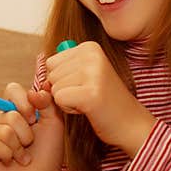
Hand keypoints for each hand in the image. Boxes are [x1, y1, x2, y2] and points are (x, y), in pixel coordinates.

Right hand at [0, 82, 63, 170]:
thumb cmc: (47, 153)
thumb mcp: (53, 124)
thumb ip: (47, 103)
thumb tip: (34, 91)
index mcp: (13, 111)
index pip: (11, 90)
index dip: (24, 102)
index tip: (34, 119)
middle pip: (9, 115)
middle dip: (26, 133)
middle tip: (29, 145)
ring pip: (3, 131)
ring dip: (19, 148)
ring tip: (22, 156)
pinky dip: (7, 155)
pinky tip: (10, 162)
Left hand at [45, 41, 155, 155]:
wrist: (131, 123)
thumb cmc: (104, 100)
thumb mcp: (84, 75)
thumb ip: (62, 68)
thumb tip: (39, 74)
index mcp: (90, 47)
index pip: (51, 62)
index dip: (63, 79)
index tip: (85, 85)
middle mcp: (92, 55)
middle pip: (51, 74)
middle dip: (64, 89)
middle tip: (88, 94)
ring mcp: (93, 73)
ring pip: (53, 88)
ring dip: (67, 100)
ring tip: (89, 101)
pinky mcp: (90, 93)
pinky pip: (59, 99)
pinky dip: (69, 109)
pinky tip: (88, 108)